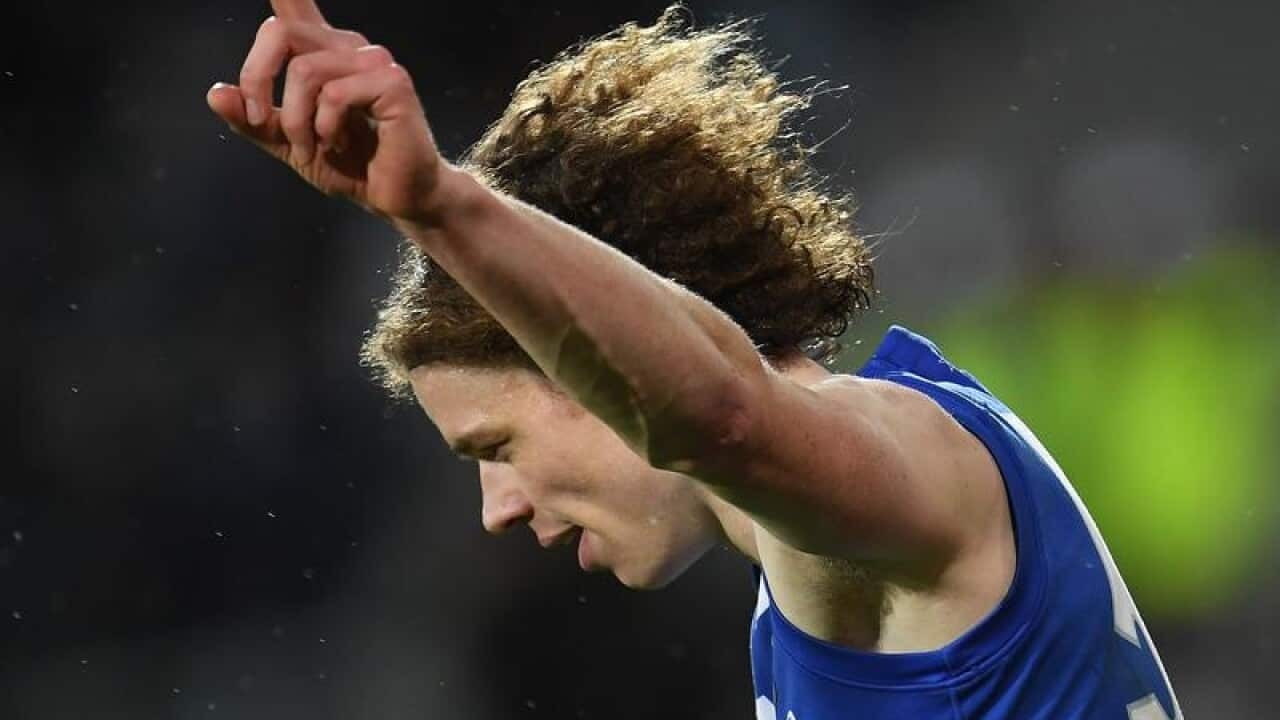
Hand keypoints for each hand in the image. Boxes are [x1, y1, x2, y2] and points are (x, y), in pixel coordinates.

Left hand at [206, 0, 444, 226]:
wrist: (395, 196)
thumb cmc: (351, 165)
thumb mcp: (288, 144)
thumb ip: (254, 120)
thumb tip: (216, 94)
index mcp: (320, 52)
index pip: (295, 3)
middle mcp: (346, 46)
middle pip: (280, 33)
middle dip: (257, 80)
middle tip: (259, 120)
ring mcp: (373, 60)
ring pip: (305, 71)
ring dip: (296, 121)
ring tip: (312, 148)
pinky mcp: (392, 82)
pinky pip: (335, 94)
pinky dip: (327, 128)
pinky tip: (340, 144)